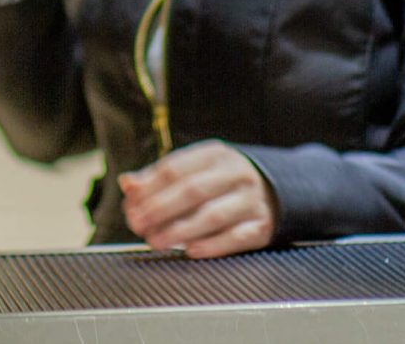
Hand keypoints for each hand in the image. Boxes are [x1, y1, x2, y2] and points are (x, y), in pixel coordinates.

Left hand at [119, 140, 277, 258]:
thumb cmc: (223, 182)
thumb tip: (128, 184)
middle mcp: (236, 174)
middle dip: (160, 209)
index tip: (130, 205)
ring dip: (180, 230)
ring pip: (213, 215)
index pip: (175, 168)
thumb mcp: (196, 170)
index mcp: (215, 155)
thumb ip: (160, 177)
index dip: (149, 188)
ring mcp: (252, 200)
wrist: (276, 191)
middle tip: (137, 225)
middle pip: (192, 190)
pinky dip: (212, 245)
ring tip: (155, 241)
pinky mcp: (262, 226)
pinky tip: (189, 250)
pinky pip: (236, 237)